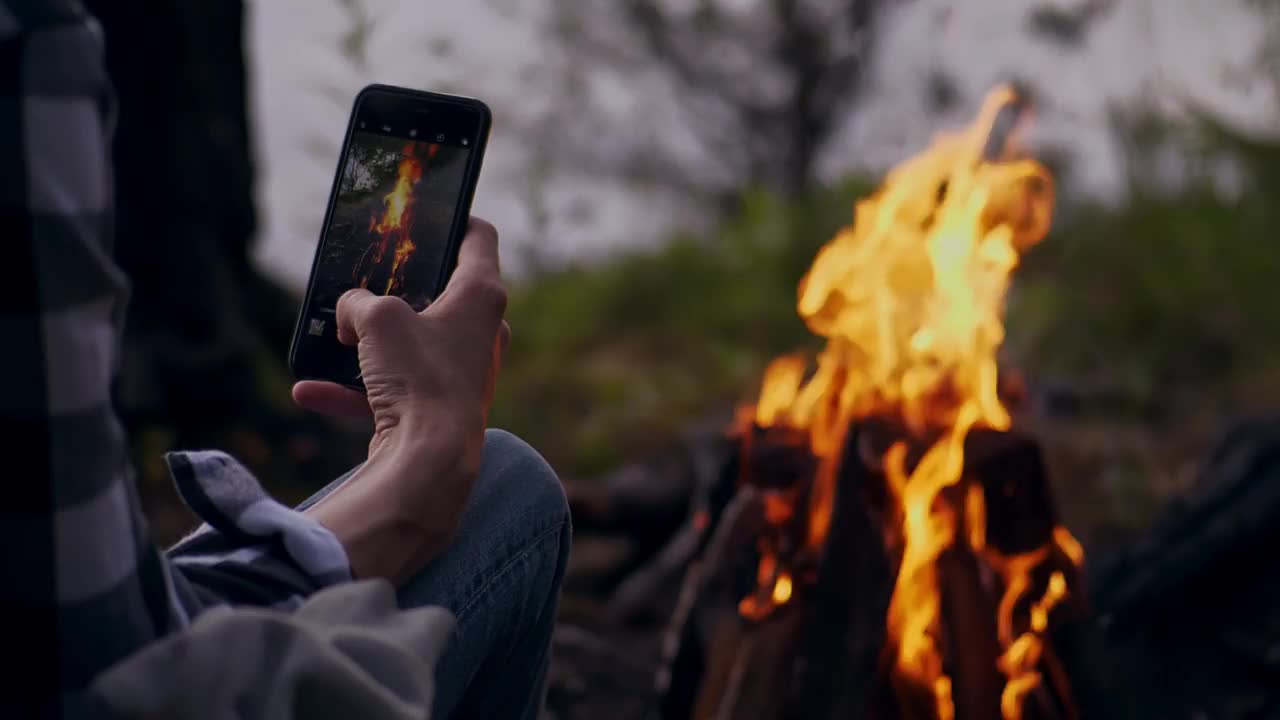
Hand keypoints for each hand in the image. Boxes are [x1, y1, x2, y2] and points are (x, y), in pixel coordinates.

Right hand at [294, 218, 509, 580]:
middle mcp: (480, 333)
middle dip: (397, 289)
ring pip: (408, 346)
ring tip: (330, 337)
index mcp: (481, 296)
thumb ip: (357, 301)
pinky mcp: (438, 409)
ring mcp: (460, 372)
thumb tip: (349, 313)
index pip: (478, 237)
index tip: (431, 212)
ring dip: (367, 345)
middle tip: (366, 277)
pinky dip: (353, 391)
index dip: (455, 217)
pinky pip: (390, 391)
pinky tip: (309, 390)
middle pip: (440, 293)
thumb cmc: (418, 378)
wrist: (429, 463)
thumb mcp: (376, 319)